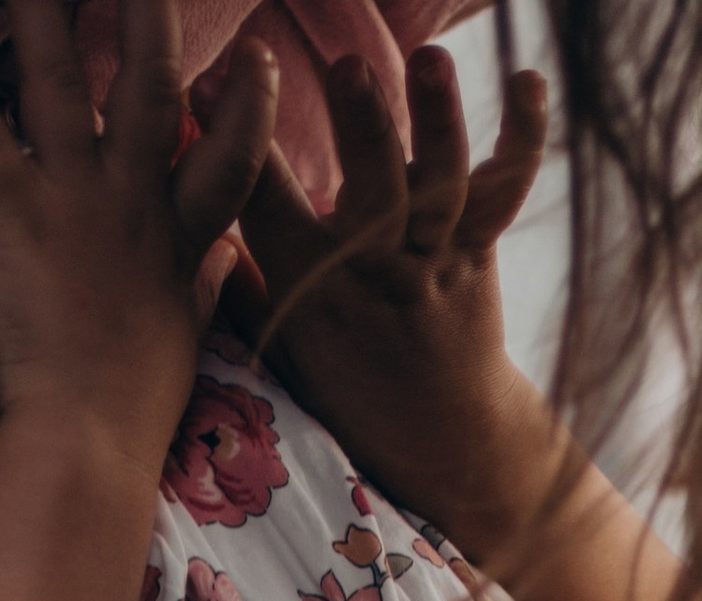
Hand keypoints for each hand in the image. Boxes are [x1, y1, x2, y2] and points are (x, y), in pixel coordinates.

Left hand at [0, 0, 275, 481]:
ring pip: (63, 84)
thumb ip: (203, 283)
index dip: (251, 105)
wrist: (89, 438)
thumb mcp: (183, 336)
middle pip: (152, 85)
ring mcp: (76, 201)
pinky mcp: (19, 217)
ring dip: (45, 13)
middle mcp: (134, 199)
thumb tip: (225, 257)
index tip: (258, 57)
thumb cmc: (134, 400)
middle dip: (150, 13)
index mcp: (179, 232)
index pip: (231, 154)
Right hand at [237, 46, 561, 560]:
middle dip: (364, 128)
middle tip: (347, 67)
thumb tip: (173, 198)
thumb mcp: (275, 336)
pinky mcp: (478, 249)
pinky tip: (528, 79)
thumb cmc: (341, 376)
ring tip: (428, 59)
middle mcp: (374, 272)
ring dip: (436, 119)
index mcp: (310, 286)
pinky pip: (504, 190)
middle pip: (374, 193)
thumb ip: (232, 269)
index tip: (211, 83)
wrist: (438, 441)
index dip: (239, 143)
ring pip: (441, 186)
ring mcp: (432, 260)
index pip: (268, 204)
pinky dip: (523, 136)